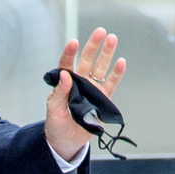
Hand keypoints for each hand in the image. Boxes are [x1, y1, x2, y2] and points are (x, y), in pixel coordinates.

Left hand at [45, 27, 125, 160]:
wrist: (66, 141)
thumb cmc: (56, 125)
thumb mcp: (53, 110)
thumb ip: (59, 93)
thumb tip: (65, 74)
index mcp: (63, 84)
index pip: (66, 64)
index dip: (69, 53)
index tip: (73, 42)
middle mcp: (79, 83)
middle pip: (86, 61)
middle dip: (93, 46)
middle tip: (100, 31)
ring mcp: (92, 90)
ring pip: (100, 68)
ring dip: (106, 54)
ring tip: (112, 38)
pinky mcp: (103, 100)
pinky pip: (111, 84)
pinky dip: (116, 74)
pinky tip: (121, 61)